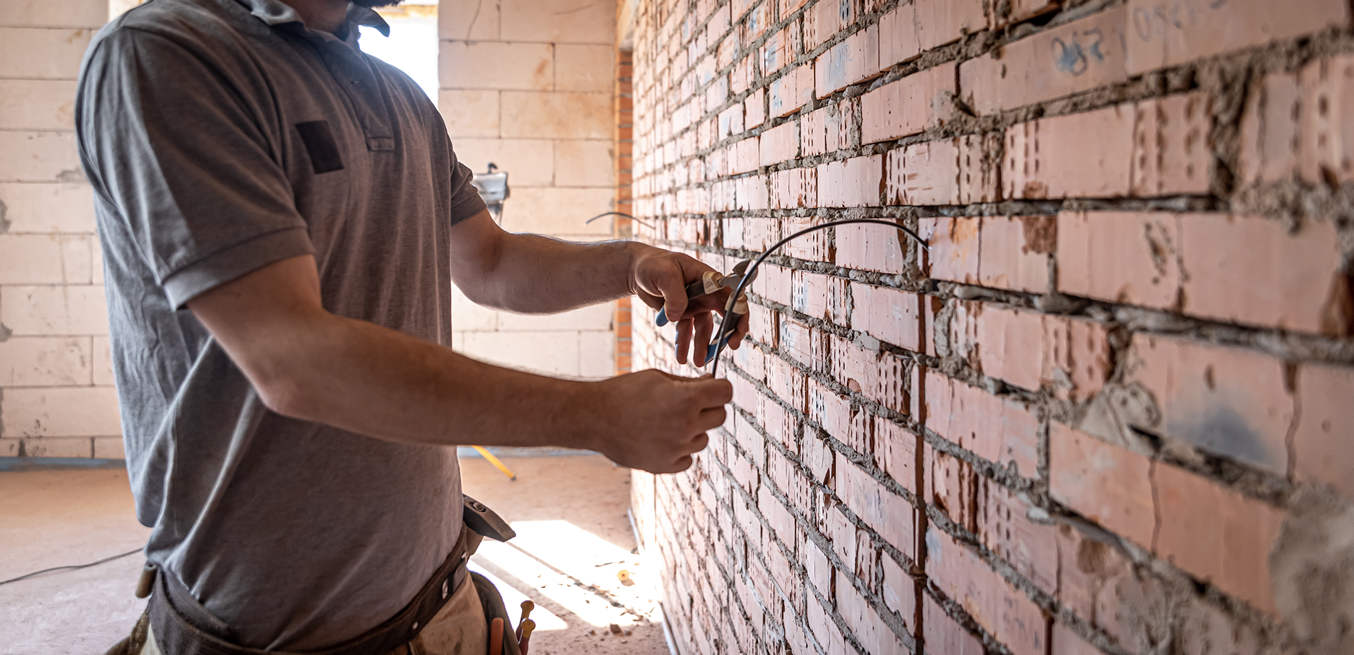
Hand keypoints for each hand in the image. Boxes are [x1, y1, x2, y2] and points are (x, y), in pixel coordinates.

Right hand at [583, 370, 731, 472]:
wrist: (593, 418)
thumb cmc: (624, 392)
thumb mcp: (658, 378)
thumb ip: (689, 383)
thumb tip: (712, 385)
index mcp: (687, 399)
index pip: (726, 393)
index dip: (719, 388)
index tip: (710, 388)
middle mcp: (686, 425)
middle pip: (720, 416)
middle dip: (708, 408)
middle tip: (687, 404)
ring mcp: (677, 449)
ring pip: (703, 439)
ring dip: (692, 430)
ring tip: (665, 421)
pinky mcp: (665, 466)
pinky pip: (687, 458)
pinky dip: (679, 449)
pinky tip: (660, 438)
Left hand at [629, 246, 751, 365]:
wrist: (638, 271)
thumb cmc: (653, 265)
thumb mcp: (663, 274)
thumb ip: (674, 294)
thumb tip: (677, 316)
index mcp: (708, 278)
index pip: (732, 295)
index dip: (739, 313)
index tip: (737, 332)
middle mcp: (706, 293)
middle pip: (724, 315)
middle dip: (726, 334)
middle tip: (725, 349)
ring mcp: (696, 305)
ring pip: (704, 329)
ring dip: (701, 346)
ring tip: (697, 362)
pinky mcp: (683, 315)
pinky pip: (687, 332)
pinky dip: (684, 345)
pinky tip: (681, 356)